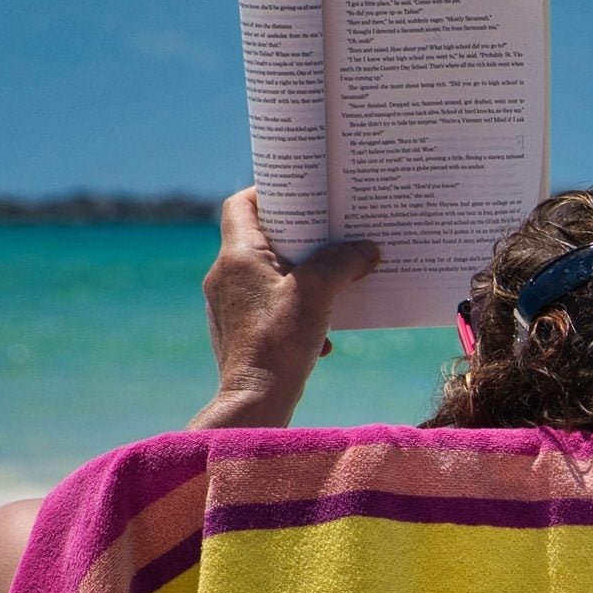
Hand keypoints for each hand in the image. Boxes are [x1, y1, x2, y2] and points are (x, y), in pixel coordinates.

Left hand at [188, 187, 378, 429]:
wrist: (255, 400)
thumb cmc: (280, 342)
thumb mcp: (319, 292)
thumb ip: (344, 262)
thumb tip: (367, 249)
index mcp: (237, 255)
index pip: (242, 204)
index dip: (270, 192)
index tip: (302, 194)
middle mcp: (225, 276)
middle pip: (261, 238)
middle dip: (300, 238)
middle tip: (331, 235)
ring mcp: (229, 305)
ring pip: (268, 274)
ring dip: (302, 276)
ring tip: (333, 284)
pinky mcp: (239, 330)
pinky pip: (268, 305)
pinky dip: (295, 309)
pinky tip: (321, 330)